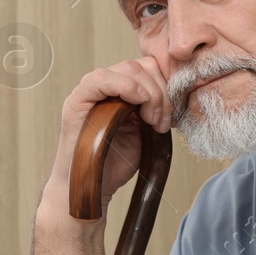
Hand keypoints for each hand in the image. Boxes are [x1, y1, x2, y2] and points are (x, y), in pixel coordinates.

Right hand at [44, 57, 172, 216]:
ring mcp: (90, 91)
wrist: (92, 188)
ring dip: (149, 93)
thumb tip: (179, 95)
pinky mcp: (77, 101)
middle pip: (143, 66)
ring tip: (151, 122)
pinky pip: (100, 79)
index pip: (150, 68)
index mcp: (122, 90)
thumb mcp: (146, 132)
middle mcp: (106, 85)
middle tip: (162, 122)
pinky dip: (125, 86)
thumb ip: (156, 109)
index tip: (172, 117)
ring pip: (128, 68)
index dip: (167, 86)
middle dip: (161, 92)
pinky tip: (137, 104)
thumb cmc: (116, 163)